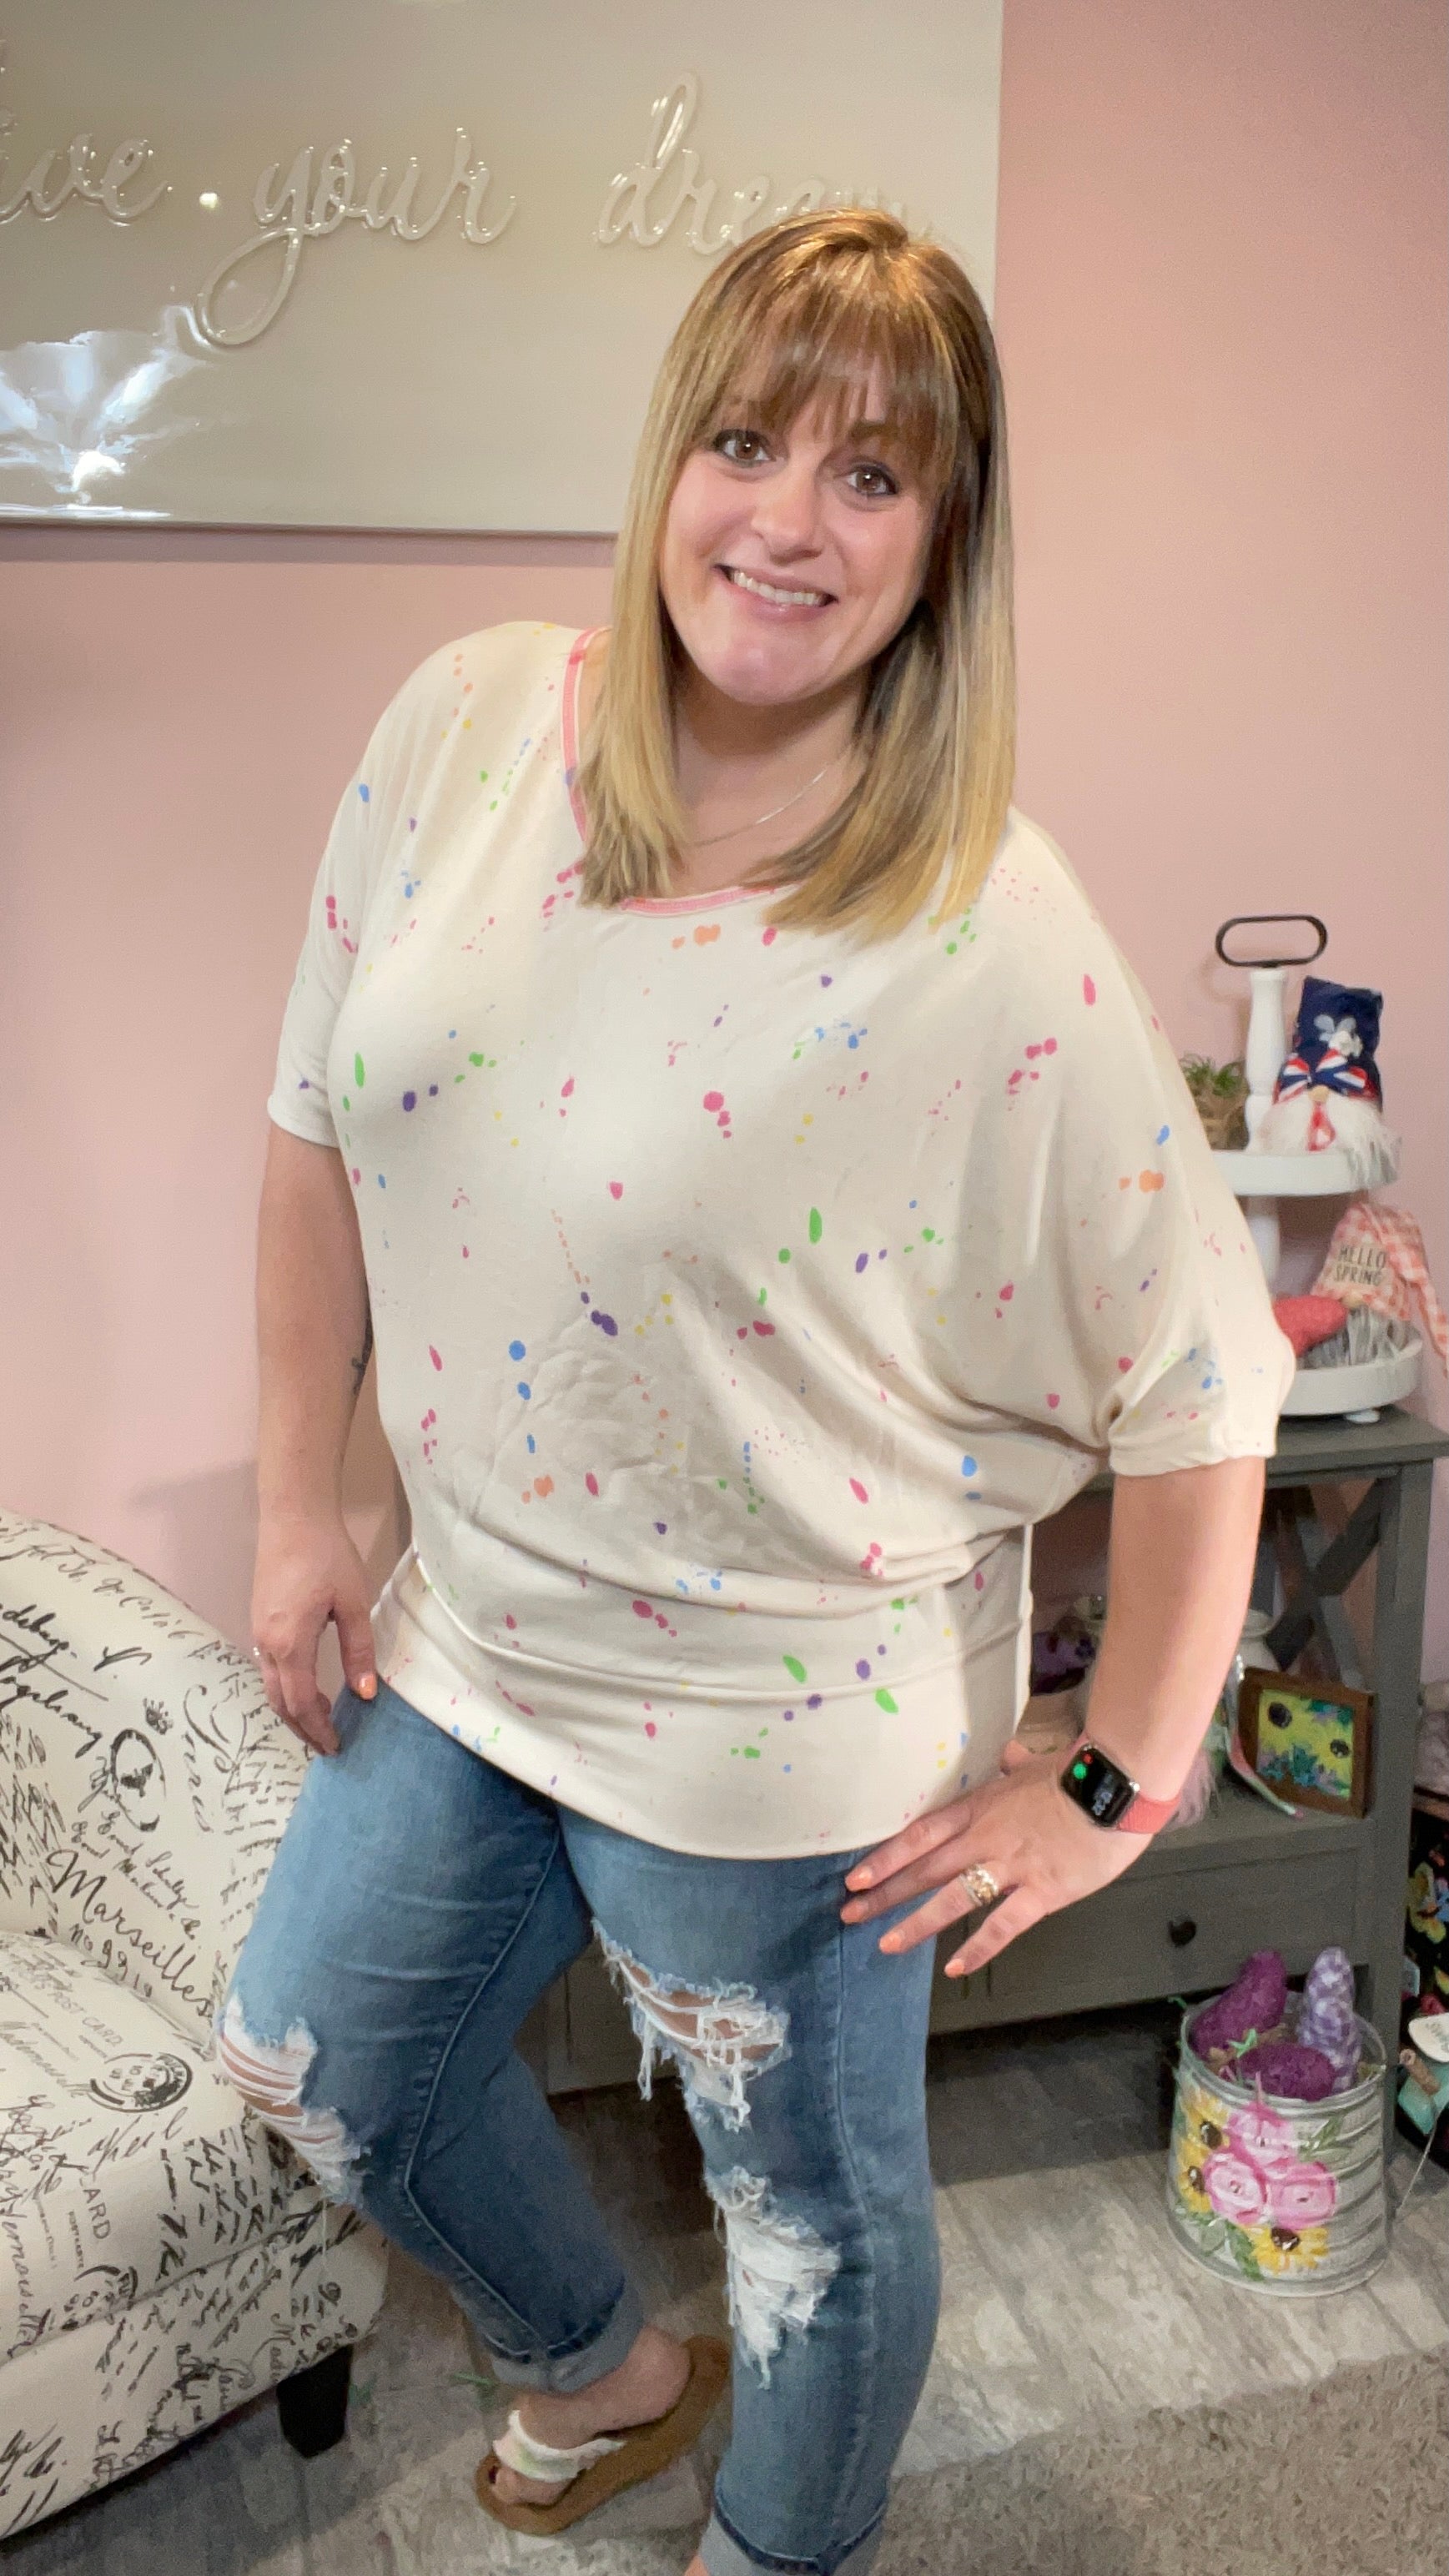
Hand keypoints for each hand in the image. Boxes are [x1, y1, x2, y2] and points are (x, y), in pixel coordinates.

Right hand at [251, 1512, 376, 1753]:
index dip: (318, 1729)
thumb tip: (366, 1694)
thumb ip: (359, 1651)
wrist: (293, 1516)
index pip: (302, 1702)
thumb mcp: (353, 1603)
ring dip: (292, 1709)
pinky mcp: (260, 1619)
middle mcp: (267, 1643)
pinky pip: (268, 1667)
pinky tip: (305, 1686)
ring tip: (319, 1721)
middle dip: (302, 1727)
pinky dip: (285, 1687)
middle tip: (327, 1745)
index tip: (336, 1746)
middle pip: (279, 1701)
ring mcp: (259, 1631)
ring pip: (270, 1685)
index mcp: (290, 1643)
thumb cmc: (327, 1555)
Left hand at [840, 1739, 1152, 1976]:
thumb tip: (1006, 1753)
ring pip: (953, 1899)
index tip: (856, 1877)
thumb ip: (1013, 1763)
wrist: (1114, 1786)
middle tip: (849, 1914)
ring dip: (916, 1923)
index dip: (886, 1857)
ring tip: (885, 1945)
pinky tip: (954, 1968)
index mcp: (980, 1808)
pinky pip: (1003, 1924)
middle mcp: (984, 1839)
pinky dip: (978, 1947)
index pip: (921, 1835)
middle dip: (885, 1893)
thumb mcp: (1034, 1764)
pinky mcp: (1041, 1892)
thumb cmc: (1076, 1773)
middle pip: (924, 1869)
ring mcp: (1010, 1867)